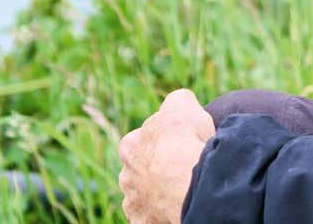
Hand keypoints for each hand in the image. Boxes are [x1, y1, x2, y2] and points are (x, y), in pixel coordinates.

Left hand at [119, 89, 214, 223]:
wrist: (187, 180)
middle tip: (180, 170)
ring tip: (181, 192)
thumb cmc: (184, 139)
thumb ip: (177, 101)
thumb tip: (180, 101)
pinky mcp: (143, 222)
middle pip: (140, 172)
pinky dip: (162, 214)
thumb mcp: (183, 105)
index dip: (160, 142)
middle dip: (155, 171)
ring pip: (143, 197)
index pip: (140, 141)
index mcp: (130, 146)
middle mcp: (126, 175)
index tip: (178, 145)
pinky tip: (177, 208)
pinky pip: (151, 218)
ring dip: (158, 195)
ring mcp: (133, 202)